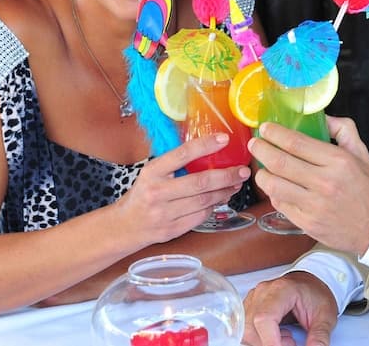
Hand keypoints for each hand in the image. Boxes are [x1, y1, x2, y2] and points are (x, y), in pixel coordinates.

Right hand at [113, 133, 248, 247]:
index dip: (205, 145)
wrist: (125, 225)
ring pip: (204, 201)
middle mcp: (157, 192)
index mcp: (152, 172)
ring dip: (225, 192)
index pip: (182, 154)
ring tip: (236, 184)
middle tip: (242, 170)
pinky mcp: (172, 230)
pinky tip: (221, 199)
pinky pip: (201, 216)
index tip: (225, 138)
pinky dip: (214, 206)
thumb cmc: (143, 194)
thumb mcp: (152, 173)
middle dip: (226, 176)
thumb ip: (174, 163)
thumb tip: (207, 149)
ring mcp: (164, 213)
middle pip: (200, 182)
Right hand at [242, 271, 338, 345]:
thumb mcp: (325, 316)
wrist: (311, 282)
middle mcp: (263, 292)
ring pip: (246, 329)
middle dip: (270, 343)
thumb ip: (319, 336)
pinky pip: (247, 328)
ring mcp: (255, 298)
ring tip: (286, 337)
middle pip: (252, 326)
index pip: (265, 318)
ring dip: (265, 341)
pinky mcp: (251, 306)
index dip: (270, 341)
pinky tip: (277, 334)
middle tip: (291, 342)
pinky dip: (261, 337)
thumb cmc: (316, 293)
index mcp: (282, 289)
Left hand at [248, 116, 368, 253]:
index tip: (265, 128)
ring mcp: (314, 205)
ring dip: (262, 173)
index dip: (275, 134)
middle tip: (255, 143)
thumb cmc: (367, 189)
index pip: (297, 143)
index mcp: (338, 162)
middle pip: (280, 162)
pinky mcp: (307, 222)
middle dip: (261, 149)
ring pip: (274, 185)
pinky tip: (275, 187)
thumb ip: (343, 129)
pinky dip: (273, 193)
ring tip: (261, 167)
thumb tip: (322, 117)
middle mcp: (324, 183)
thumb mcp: (361, 153)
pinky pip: (280, 204)